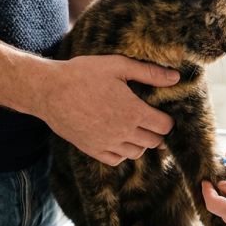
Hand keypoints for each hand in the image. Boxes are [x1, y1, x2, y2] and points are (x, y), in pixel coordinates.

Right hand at [37, 55, 177, 164]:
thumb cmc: (83, 74)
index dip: (168, 120)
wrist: (49, 91)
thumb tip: (176, 78)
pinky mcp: (92, 150)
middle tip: (151, 120)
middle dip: (157, 132)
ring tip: (135, 128)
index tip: (162, 113)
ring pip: (137, 153)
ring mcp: (107, 144)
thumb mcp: (118, 66)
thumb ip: (149, 73)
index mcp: (133, 112)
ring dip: (141, 142)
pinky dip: (122, 152)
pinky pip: (116, 160)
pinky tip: (119, 138)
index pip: (165, 127)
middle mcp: (123, 132)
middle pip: (154, 142)